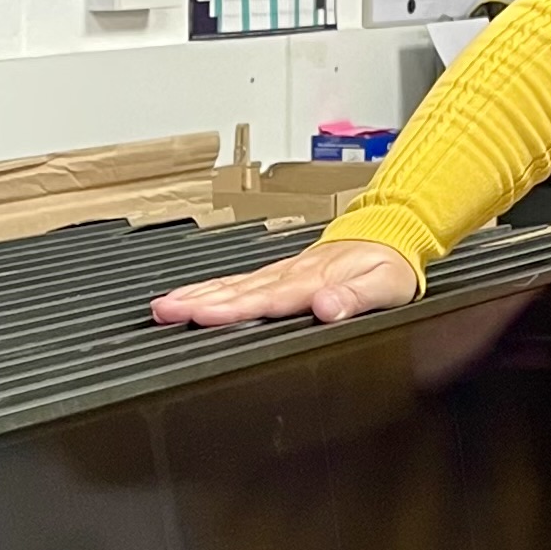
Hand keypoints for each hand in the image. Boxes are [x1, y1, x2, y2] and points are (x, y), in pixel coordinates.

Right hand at [152, 239, 418, 329]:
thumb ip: (355, 298)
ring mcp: (279, 273)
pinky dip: (209, 290)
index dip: (234, 309)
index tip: (203, 315)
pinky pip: (236, 281)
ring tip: (163, 308)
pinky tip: (188, 298)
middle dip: (198, 302)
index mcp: (310, 281)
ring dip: (196, 296)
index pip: (266, 300)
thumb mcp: (384, 286)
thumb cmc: (387, 267)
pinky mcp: (275, 274)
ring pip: (231, 285)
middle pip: (237, 291)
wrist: (387, 234)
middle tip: (164, 312)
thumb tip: (327, 307)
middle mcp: (288, 276)